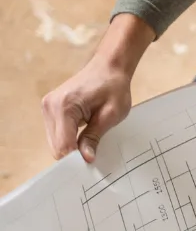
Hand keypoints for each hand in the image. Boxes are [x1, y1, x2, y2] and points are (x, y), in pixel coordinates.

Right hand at [41, 14, 150, 162]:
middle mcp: (50, 106)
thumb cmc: (113, 87)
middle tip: (94, 154)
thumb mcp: (111, 114)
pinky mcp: (50, 109)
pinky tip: (83, 135)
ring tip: (90, 141)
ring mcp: (47, 107)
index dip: (76, 158)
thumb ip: (94, 136)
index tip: (91, 163)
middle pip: (56, 146)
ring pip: (54, 142)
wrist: (109, 67)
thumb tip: (86, 158)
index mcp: (64, 106)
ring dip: (71, 146)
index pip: (63, 145)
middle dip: (73, 154)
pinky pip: (56, 133)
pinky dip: (68, 139)